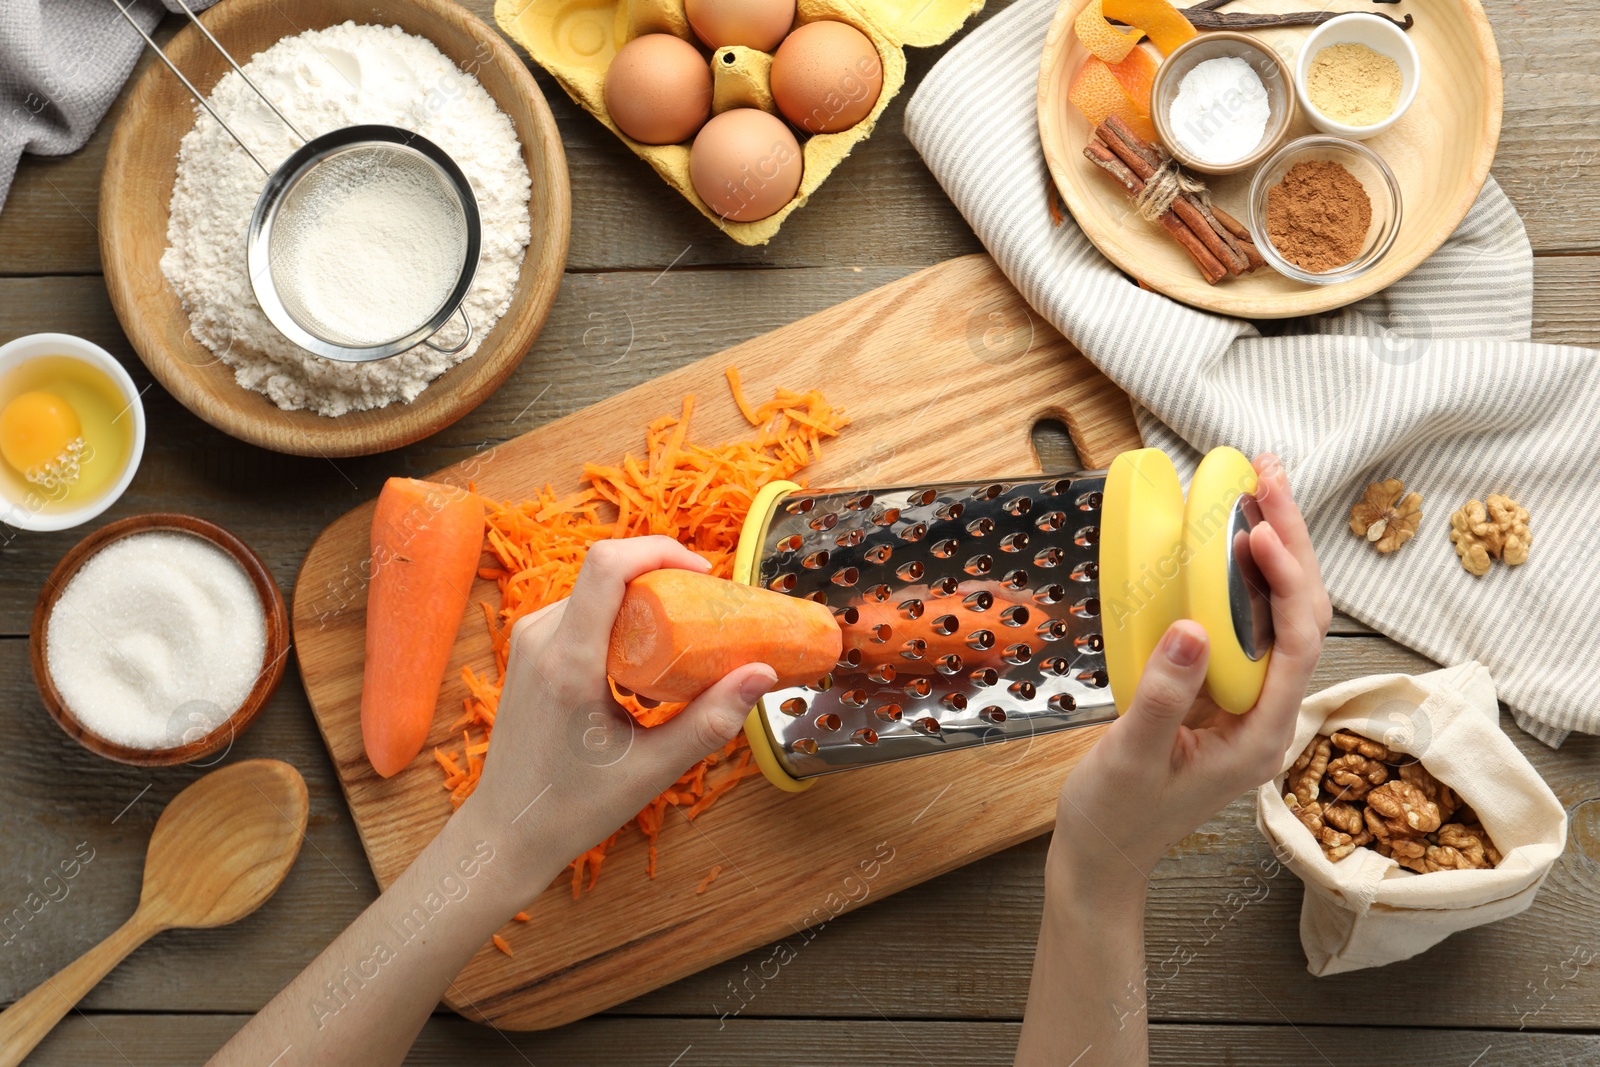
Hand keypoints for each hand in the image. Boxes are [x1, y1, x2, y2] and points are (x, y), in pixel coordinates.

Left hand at [458, 536, 777, 889]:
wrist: (507, 833)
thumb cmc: (574, 808)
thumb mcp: (653, 768)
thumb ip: (712, 720)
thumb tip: (763, 674)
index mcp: (568, 662)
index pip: (606, 565)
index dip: (659, 550)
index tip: (703, 573)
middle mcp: (540, 639)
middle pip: (607, 574)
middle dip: (661, 582)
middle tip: (704, 617)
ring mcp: (527, 642)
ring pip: (595, 592)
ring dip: (640, 606)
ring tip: (674, 653)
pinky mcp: (527, 652)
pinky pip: (580, 613)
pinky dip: (617, 624)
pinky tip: (638, 671)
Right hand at [1054, 454, 1331, 887]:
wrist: (1102, 855)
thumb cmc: (1116, 817)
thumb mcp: (1132, 758)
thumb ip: (1161, 696)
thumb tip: (1188, 628)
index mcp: (1261, 735)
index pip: (1297, 643)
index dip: (1286, 581)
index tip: (1257, 531)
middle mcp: (1267, 714)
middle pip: (1299, 615)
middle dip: (1290, 543)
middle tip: (1267, 476)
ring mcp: (1245, 702)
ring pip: (1276, 614)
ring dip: (1270, 550)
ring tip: (1255, 489)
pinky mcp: (1219, 692)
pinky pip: (1242, 623)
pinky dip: (1237, 576)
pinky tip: (1220, 542)